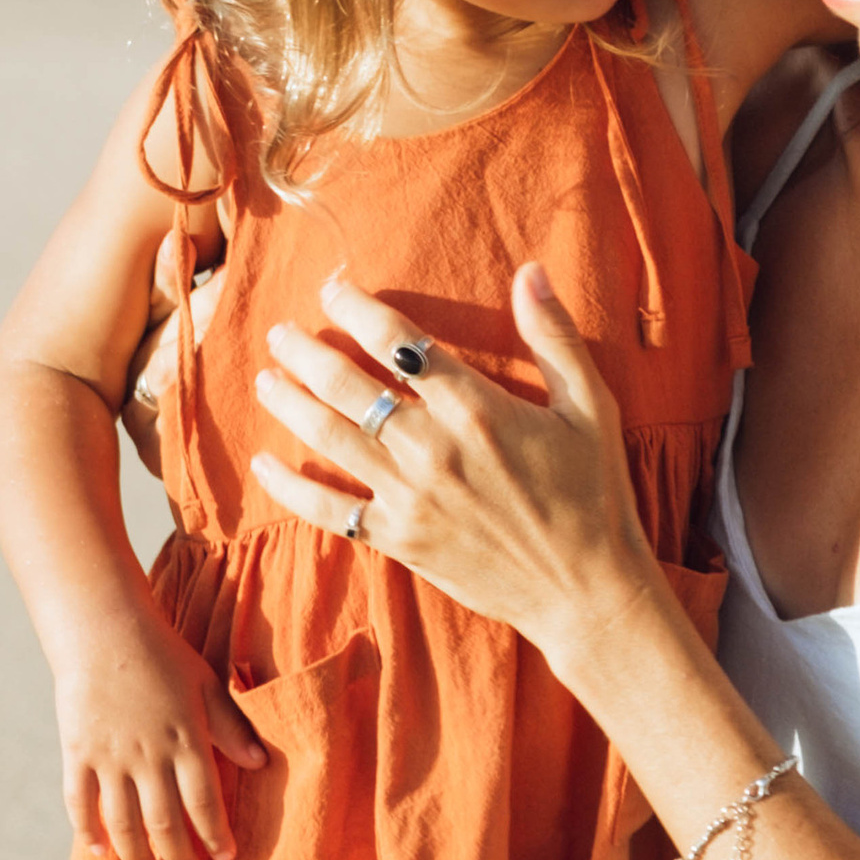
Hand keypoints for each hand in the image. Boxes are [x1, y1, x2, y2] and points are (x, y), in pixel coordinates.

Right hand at [57, 616, 264, 859]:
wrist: (103, 628)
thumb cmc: (162, 655)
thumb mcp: (206, 686)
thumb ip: (232, 727)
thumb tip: (261, 763)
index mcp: (186, 740)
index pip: (205, 804)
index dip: (216, 836)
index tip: (224, 856)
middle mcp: (149, 755)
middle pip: (165, 823)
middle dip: (179, 857)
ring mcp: (110, 757)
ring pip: (124, 823)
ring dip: (138, 857)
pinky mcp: (77, 752)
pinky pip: (80, 803)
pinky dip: (88, 832)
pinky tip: (100, 852)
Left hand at [251, 263, 656, 673]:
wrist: (585, 590)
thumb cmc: (594, 493)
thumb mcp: (590, 406)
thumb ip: (553, 336)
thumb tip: (529, 269)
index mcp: (476, 406)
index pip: (397, 341)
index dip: (355, 308)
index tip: (331, 289)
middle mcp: (432, 447)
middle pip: (347, 384)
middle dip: (305, 351)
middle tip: (280, 333)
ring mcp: (409, 497)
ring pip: (328, 437)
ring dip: (289, 403)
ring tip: (266, 379)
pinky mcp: (399, 540)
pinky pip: (329, 510)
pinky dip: (291, 487)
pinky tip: (265, 465)